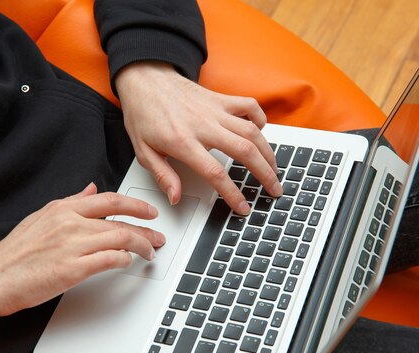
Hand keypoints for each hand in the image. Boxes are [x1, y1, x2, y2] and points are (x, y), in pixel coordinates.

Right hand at [0, 183, 164, 343]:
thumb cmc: (13, 254)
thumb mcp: (40, 217)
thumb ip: (69, 202)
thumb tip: (90, 188)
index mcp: (63, 209)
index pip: (109, 200)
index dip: (135, 206)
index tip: (149, 213)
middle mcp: (70, 223)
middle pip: (120, 222)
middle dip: (146, 228)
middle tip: (158, 236)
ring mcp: (73, 245)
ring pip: (121, 239)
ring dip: (141, 246)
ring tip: (150, 252)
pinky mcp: (73, 269)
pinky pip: (110, 260)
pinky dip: (125, 260)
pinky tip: (128, 263)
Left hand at [115, 62, 281, 214]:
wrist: (145, 79)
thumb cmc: (143, 114)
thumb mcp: (143, 151)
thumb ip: (162, 176)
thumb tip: (175, 198)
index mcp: (183, 142)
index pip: (215, 173)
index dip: (233, 194)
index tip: (243, 207)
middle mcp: (203, 125)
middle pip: (244, 152)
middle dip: (265, 174)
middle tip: (274, 190)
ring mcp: (215, 110)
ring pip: (252, 131)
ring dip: (268, 152)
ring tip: (275, 169)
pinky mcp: (220, 98)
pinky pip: (249, 106)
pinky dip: (260, 119)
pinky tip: (261, 133)